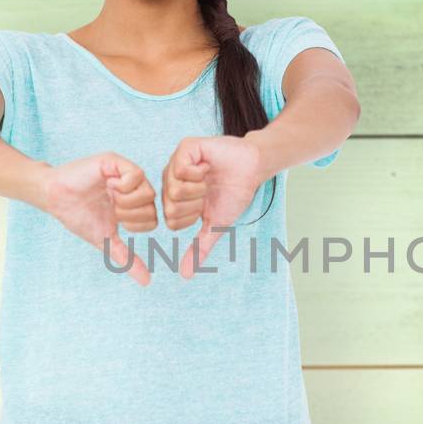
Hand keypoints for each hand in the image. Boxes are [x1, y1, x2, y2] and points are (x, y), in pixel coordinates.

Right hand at [35, 152, 156, 285]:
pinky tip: (109, 186)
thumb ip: (126, 258)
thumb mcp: (106, 240)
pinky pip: (136, 174)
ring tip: (110, 198)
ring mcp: (126, 174)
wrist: (54, 198)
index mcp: (134, 205)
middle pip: (153, 206)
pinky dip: (124, 186)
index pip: (153, 219)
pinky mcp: (116, 162)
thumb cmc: (78, 217)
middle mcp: (134, 188)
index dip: (136, 225)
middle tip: (112, 209)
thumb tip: (146, 282)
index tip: (116, 220)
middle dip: (130, 215)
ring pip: (148, 191)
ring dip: (126, 202)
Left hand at [160, 134, 265, 279]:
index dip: (192, 217)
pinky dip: (197, 173)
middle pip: (169, 206)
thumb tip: (186, 275)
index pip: (170, 221)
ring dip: (198, 189)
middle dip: (195, 204)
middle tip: (207, 192)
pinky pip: (179, 168)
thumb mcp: (215, 225)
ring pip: (173, 189)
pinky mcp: (186, 148)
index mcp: (173, 199)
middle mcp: (170, 181)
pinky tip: (207, 168)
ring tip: (207, 179)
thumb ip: (200, 248)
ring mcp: (176, 163)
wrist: (252, 169)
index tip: (205, 206)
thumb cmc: (233, 195)